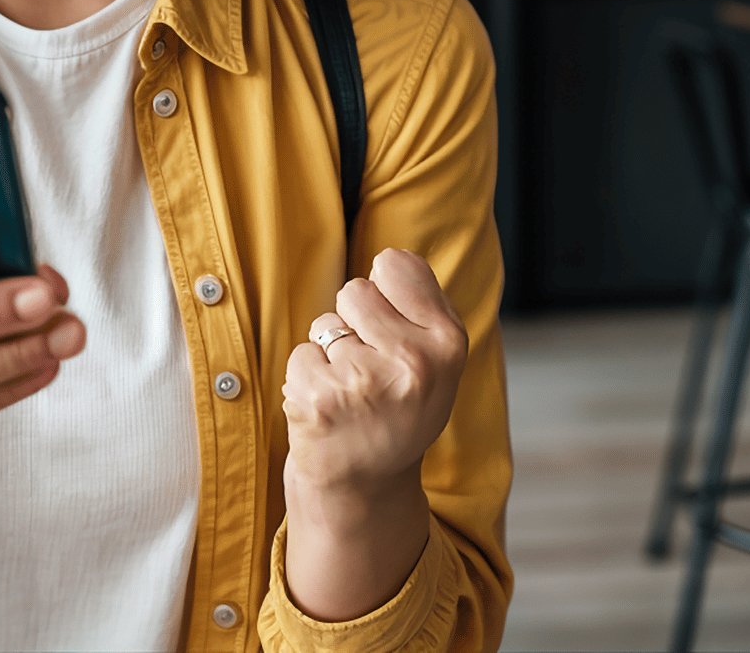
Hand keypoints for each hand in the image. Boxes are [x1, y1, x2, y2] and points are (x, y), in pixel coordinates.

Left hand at [277, 249, 466, 621]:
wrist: (365, 487)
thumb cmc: (397, 408)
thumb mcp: (436, 360)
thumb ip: (422, 306)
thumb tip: (389, 260)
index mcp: (449, 344)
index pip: (394, 264)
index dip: (384, 293)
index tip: (394, 329)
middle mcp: (414, 364)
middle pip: (354, 291)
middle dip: (353, 323)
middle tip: (370, 370)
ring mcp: (365, 383)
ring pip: (325, 326)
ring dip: (328, 354)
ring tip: (351, 394)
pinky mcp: (320, 400)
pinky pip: (300, 355)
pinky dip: (306, 378)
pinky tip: (329, 410)